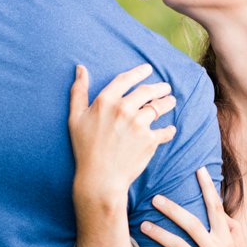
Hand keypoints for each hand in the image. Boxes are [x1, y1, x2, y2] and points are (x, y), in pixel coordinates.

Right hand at [69, 64, 176, 205]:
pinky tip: (170, 129)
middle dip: (159, 88)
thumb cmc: (85, 148)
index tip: (148, 69)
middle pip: (147, 91)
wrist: (99, 178)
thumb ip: (79, 91)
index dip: (139, 72)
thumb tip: (80, 68)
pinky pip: (165, 131)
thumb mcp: (75, 117)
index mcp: (106, 101)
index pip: (126, 79)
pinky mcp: (150, 140)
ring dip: (168, 103)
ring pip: (159, 107)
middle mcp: (124, 109)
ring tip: (171, 101)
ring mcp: (139, 124)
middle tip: (166, 88)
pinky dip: (169, 130)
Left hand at [140, 166, 246, 246]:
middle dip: (172, 209)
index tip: (199, 170)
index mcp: (227, 240)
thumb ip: (234, 231)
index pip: (217, 208)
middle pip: (192, 224)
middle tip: (155, 198)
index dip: (208, 188)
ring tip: (143, 225)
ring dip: (159, 234)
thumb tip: (224, 214)